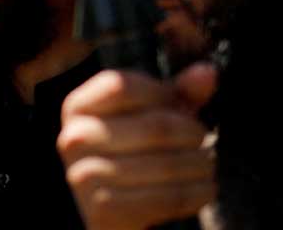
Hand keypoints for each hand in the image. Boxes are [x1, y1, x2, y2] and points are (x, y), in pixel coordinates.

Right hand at [57, 63, 217, 229]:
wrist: (103, 210)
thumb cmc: (127, 154)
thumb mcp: (144, 116)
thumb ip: (174, 93)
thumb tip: (208, 72)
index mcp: (78, 107)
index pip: (124, 85)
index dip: (164, 93)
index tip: (183, 107)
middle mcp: (74, 139)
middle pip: (155, 126)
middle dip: (193, 133)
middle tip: (205, 140)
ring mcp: (85, 175)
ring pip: (167, 164)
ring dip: (200, 165)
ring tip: (207, 165)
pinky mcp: (104, 210)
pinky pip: (167, 197)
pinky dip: (197, 193)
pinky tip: (203, 189)